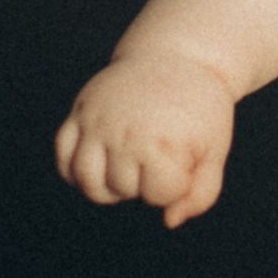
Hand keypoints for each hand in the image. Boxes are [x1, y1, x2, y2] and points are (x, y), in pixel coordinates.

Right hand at [54, 48, 234, 225]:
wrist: (176, 56)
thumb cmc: (199, 108)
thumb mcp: (214, 149)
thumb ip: (201, 193)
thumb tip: (168, 221)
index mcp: (159, 139)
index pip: (159, 195)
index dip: (177, 184)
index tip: (187, 157)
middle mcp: (123, 130)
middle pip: (123, 189)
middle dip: (145, 181)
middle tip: (160, 155)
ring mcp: (97, 119)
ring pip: (86, 180)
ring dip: (108, 185)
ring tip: (129, 168)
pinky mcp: (80, 110)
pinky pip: (62, 154)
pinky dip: (75, 170)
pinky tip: (101, 165)